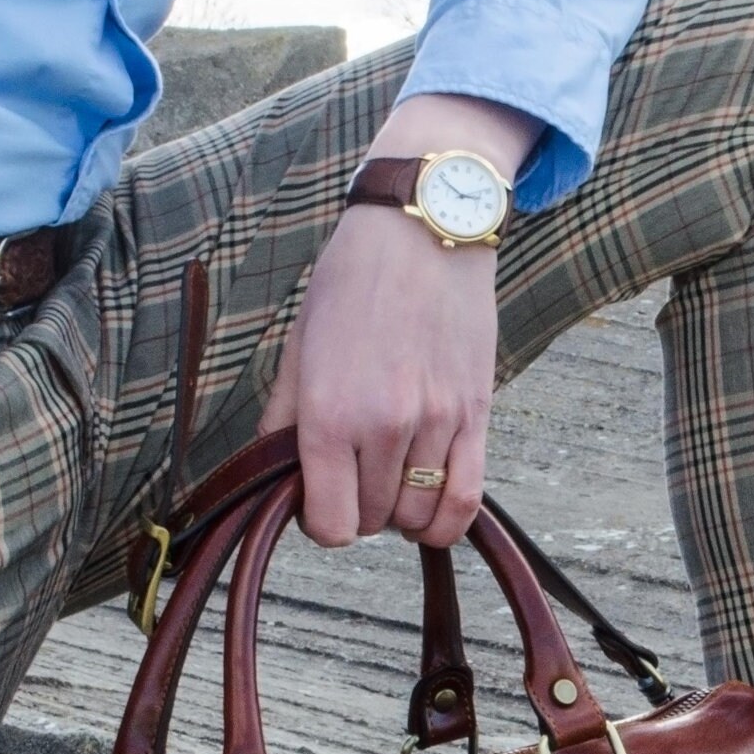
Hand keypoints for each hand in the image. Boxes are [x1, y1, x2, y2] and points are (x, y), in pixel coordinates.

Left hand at [260, 93, 539, 549]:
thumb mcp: (298, 349)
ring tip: (391, 477)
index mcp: (330, 414)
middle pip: (373, 521)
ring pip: (418, 514)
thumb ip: (283, 423)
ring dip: (401, 509)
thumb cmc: (353, 282)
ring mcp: (436, 423)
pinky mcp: (476, 414)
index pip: (330, 524)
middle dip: (359, 507)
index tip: (320, 496)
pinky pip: (466, 499)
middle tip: (354, 472)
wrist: (424, 230)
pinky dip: (446, 520)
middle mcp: (384, 425)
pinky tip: (430, 508)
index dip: (320, 521)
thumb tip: (277, 481)